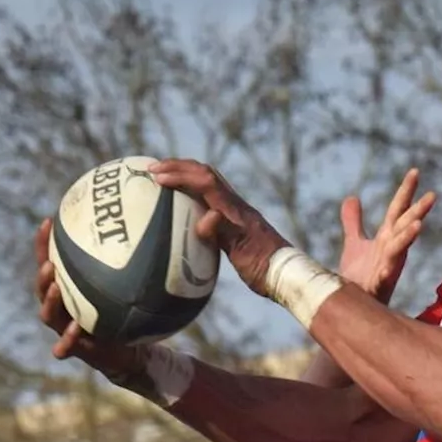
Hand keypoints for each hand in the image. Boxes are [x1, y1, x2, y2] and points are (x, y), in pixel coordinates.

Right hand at [34, 217, 151, 383]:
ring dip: (50, 302)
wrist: (129, 351)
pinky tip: (75, 327)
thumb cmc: (126, 313)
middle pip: (42, 289)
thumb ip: (129, 262)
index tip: (48, 221)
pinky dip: (67, 339)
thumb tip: (143, 227)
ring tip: (56, 287)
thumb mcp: (127, 286)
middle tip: (49, 262)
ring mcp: (65, 329)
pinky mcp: (75, 349)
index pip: (49, 262)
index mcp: (69, 289)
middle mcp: (62, 307)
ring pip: (48, 315)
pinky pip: (63, 347)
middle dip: (42, 274)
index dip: (44, 244)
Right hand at [151, 161, 287, 293]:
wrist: (287, 275)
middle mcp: (235, 205)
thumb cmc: (265, 267)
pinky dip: (193, 193)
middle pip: (205, 173)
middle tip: (153, 168)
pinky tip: (183, 203)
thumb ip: (224, 232)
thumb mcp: (243, 251)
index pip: (205, 181)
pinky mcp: (236, 222)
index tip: (156, 175)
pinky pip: (211, 199)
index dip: (180, 174)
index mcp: (235, 209)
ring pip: (209, 183)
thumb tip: (206, 217)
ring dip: (186, 175)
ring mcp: (236, 213)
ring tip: (164, 177)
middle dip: (179, 167)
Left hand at [338, 169, 436, 301]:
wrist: (349, 309)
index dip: (406, 191)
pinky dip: (386, 274)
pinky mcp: (377, 288)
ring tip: (417, 225)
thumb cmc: (356, 278)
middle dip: (417, 212)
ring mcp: (386, 269)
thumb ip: (354, 222)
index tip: (415, 171)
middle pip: (404, 227)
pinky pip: (383, 281)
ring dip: (407, 238)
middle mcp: (389, 252)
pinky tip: (387, 269)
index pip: (397, 210)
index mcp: (386, 240)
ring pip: (398, 251)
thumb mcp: (354, 245)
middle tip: (432, 196)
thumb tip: (352, 198)